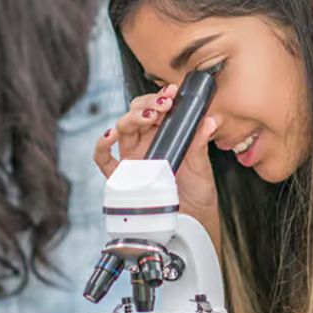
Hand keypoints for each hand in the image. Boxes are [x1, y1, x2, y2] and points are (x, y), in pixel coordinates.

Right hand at [93, 83, 219, 226]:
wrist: (192, 220)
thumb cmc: (197, 190)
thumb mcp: (202, 164)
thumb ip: (200, 143)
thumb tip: (210, 121)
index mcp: (163, 134)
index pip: (156, 108)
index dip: (161, 97)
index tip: (172, 93)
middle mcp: (145, 142)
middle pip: (136, 113)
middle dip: (147, 104)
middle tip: (164, 105)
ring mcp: (132, 158)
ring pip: (122, 128)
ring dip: (132, 117)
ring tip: (148, 116)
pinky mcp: (122, 177)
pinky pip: (104, 160)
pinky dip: (102, 146)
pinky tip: (110, 136)